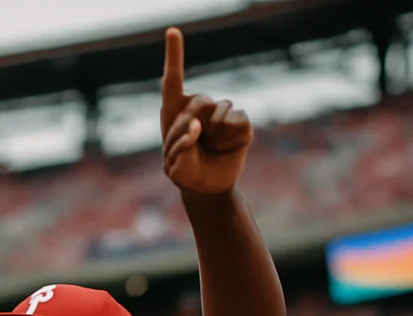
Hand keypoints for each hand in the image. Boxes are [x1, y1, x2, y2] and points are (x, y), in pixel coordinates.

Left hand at [160, 28, 253, 194]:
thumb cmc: (185, 172)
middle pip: (199, 101)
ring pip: (220, 108)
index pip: (173, 80)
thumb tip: (197, 127)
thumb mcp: (175, 167)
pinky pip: (240, 119)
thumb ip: (180, 148)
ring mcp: (220, 113)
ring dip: (215, 132)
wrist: (207, 187)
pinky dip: (233, 136)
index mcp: (174, 110)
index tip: (172, 31)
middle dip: (194, 125)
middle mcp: (197, 106)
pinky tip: (227, 146)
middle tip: (194, 145)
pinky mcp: (239, 122)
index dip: (174, 55)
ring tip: (210, 147)